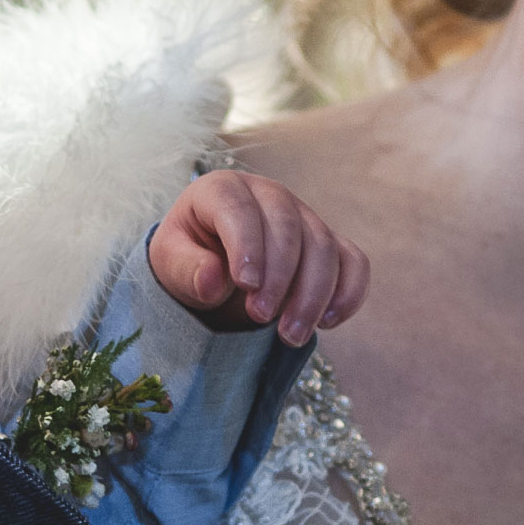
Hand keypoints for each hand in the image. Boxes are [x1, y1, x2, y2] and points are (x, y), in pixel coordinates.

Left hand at [147, 170, 369, 344]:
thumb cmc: (188, 259)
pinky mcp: (328, 244)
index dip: (247, 245)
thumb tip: (211, 281)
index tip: (246, 285)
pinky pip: (354, 262)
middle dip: (280, 277)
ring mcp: (304, 217)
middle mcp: (269, 195)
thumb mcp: (170, 264)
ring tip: (290, 335)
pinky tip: (328, 322)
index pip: (240, 209)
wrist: (210, 266)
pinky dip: (349, 292)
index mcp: (223, 189)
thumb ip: (186, 270)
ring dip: (312, 295)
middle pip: (289, 228)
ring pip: (324, 247)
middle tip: (260, 318)